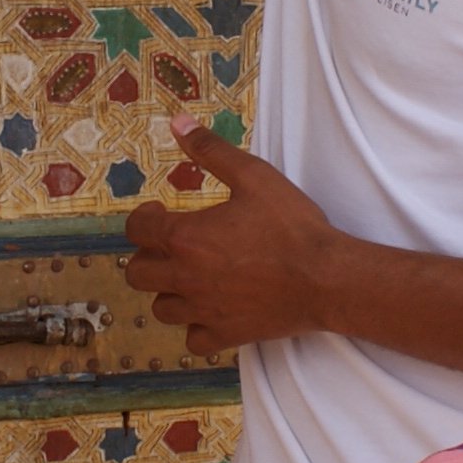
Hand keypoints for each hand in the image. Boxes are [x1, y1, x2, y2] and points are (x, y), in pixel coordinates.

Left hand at [123, 119, 341, 355]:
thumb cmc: (291, 225)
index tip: (160, 211)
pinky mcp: (225, 335)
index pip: (136, 230)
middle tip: (172, 245)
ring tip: (189, 277)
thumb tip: (177, 123)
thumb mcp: (253, 176)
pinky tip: (211, 309)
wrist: (325, 277)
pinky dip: (196, 326)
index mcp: (185, 237)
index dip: (143, 218)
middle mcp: (185, 277)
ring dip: (168, 291)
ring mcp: (204, 310)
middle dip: (148, 255)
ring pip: (161, 308)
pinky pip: (192, 339)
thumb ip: (211, 150)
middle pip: (137, 273)